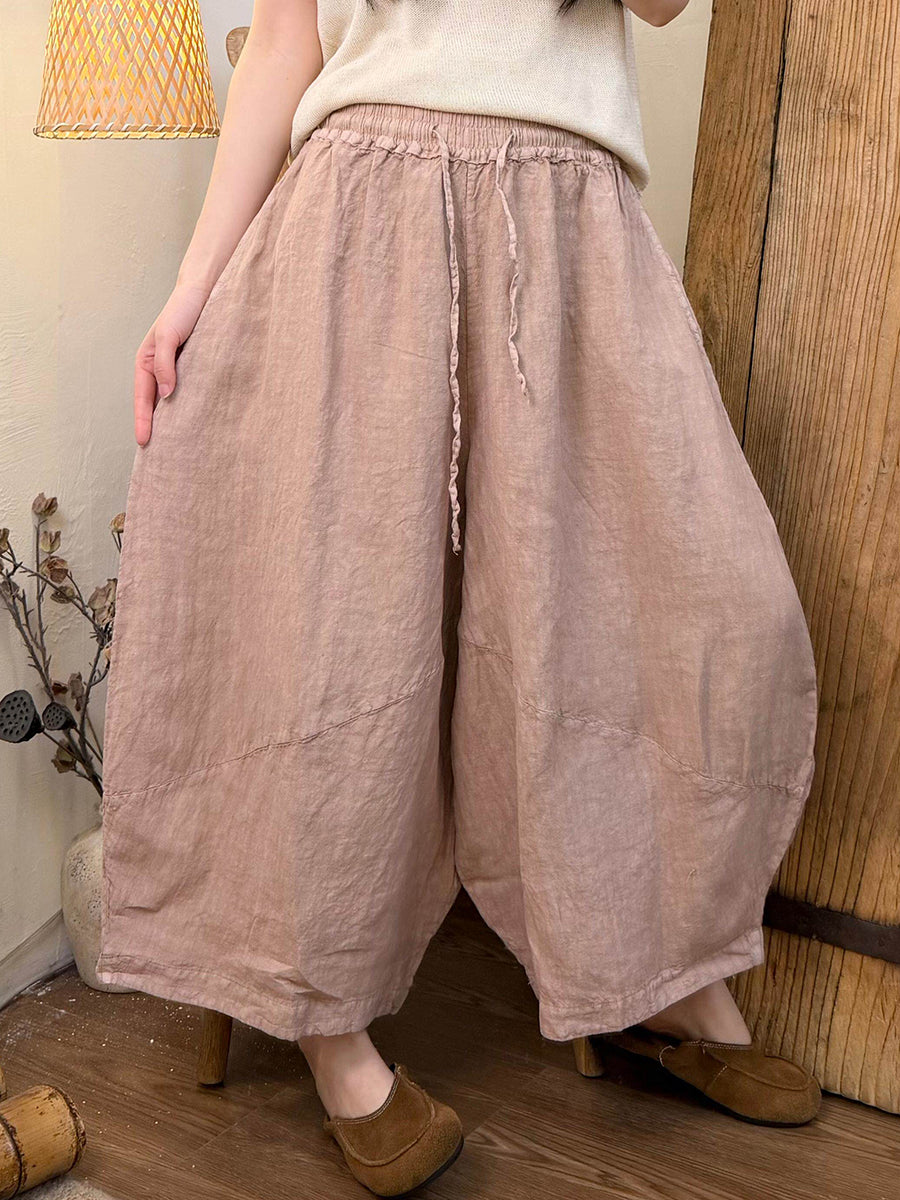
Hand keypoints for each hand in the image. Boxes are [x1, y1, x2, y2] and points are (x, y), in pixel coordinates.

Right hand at [133, 280, 212, 445]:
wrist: (204, 292)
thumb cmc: (182, 310)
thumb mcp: (168, 336)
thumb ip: (165, 364)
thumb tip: (166, 395)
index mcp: (146, 362)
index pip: (143, 399)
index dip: (143, 421)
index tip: (144, 442)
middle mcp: (158, 368)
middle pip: (153, 404)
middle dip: (154, 427)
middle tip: (158, 454)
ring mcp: (175, 369)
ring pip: (170, 401)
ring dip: (170, 420)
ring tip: (174, 444)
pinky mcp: (192, 368)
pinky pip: (187, 393)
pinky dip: (187, 408)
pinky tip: (193, 421)